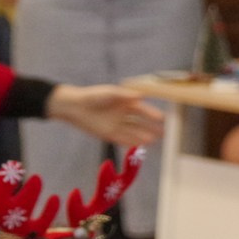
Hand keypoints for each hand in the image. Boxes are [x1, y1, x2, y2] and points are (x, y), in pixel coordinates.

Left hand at [46, 85, 165, 147]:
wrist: (74, 107)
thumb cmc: (93, 96)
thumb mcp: (110, 93)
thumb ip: (125, 95)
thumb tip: (142, 95)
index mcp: (125, 103)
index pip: (142, 109)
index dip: (151, 114)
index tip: (161, 118)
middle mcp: (123, 115)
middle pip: (141, 122)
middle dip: (152, 127)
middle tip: (164, 132)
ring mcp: (117, 125)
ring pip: (134, 132)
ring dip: (144, 136)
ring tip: (155, 140)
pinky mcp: (109, 134)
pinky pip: (123, 139)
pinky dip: (132, 143)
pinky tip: (141, 146)